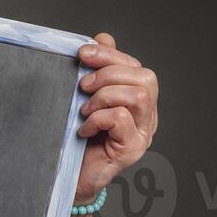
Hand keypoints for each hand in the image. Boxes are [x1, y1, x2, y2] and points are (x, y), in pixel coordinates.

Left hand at [74, 33, 158, 201]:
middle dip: (108, 73)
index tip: (82, 52)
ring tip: (85, 109)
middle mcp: (147, 116)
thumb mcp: (85, 99)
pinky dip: (99, 118)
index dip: (110, 55)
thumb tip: (103, 37)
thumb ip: (97, 70)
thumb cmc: (77, 141)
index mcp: (138, 100)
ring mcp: (143, 133)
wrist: (69, 179)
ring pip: (139, 95)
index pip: (136, 66)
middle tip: (82, 86)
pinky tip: (84, 129)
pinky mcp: (132, 149)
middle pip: (145, 77)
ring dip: (105, 95)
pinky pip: (122, 118)